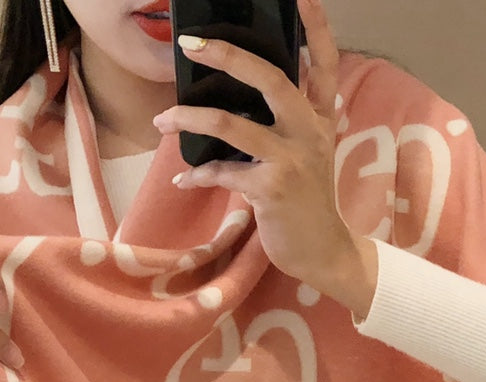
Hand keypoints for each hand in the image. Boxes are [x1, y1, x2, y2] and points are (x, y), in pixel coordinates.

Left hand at [152, 0, 376, 314]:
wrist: (324, 251)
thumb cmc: (308, 202)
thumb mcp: (309, 155)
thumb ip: (286, 124)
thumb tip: (234, 102)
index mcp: (320, 119)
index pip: (323, 63)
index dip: (314, 27)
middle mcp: (309, 132)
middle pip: (270, 78)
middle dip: (227, 56)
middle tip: (192, 45)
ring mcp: (291, 160)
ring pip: (231, 124)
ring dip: (189, 119)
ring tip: (162, 121)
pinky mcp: (271, 189)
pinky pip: (223, 172)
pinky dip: (198, 175)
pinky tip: (184, 180)